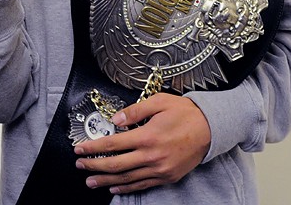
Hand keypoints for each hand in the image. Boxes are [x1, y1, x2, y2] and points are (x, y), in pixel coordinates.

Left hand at [73, 93, 210, 193]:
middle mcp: (152, 156)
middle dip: (94, 165)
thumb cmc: (185, 113)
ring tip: (91, 181)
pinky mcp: (167, 177)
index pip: (112, 144)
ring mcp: (160, 169)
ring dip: (106, 180)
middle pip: (116, 164)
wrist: (211, 128)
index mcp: (147, 136)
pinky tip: (114, 186)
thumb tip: (116, 119)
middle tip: (80, 165)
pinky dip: (126, 187)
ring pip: (127, 178)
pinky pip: (142, 185)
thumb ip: (135, 111)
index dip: (93, 147)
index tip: (80, 148)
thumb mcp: (159, 102)